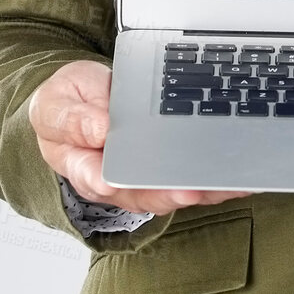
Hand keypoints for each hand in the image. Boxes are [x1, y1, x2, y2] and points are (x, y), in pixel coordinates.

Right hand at [29, 59, 250, 215]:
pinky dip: (214, 177)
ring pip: (173, 191)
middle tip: (194, 188)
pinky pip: (189, 176)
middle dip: (171, 192)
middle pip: (144, 194)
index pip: (96, 179)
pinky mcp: (164, 168)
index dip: (112, 182)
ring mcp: (141, 176)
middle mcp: (114, 179)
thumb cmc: (67, 104)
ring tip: (228, 182)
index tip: (122, 183)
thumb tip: (99, 129)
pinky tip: (238, 174)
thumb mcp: (56, 102)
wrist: (78, 99)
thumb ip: (72, 118)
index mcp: (81, 164)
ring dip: (203, 189)